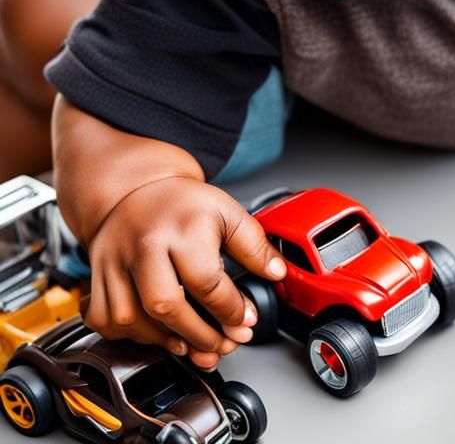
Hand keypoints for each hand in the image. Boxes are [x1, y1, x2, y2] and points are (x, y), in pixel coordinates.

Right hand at [83, 176, 285, 368]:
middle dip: (200, 334)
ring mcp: (114, 263)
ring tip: (197, 345)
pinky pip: (106, 322)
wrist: (135, 190)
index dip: (231, 310)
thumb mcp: (226, 212)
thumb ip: (254, 244)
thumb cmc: (181, 204)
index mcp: (181, 228)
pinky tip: (159, 335)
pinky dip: (132, 337)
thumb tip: (276, 272)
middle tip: (224, 343)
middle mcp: (144, 246)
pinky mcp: (97, 278)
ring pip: (132, 320)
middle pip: (165, 305)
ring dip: (167, 342)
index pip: (208, 281)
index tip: (246, 320)